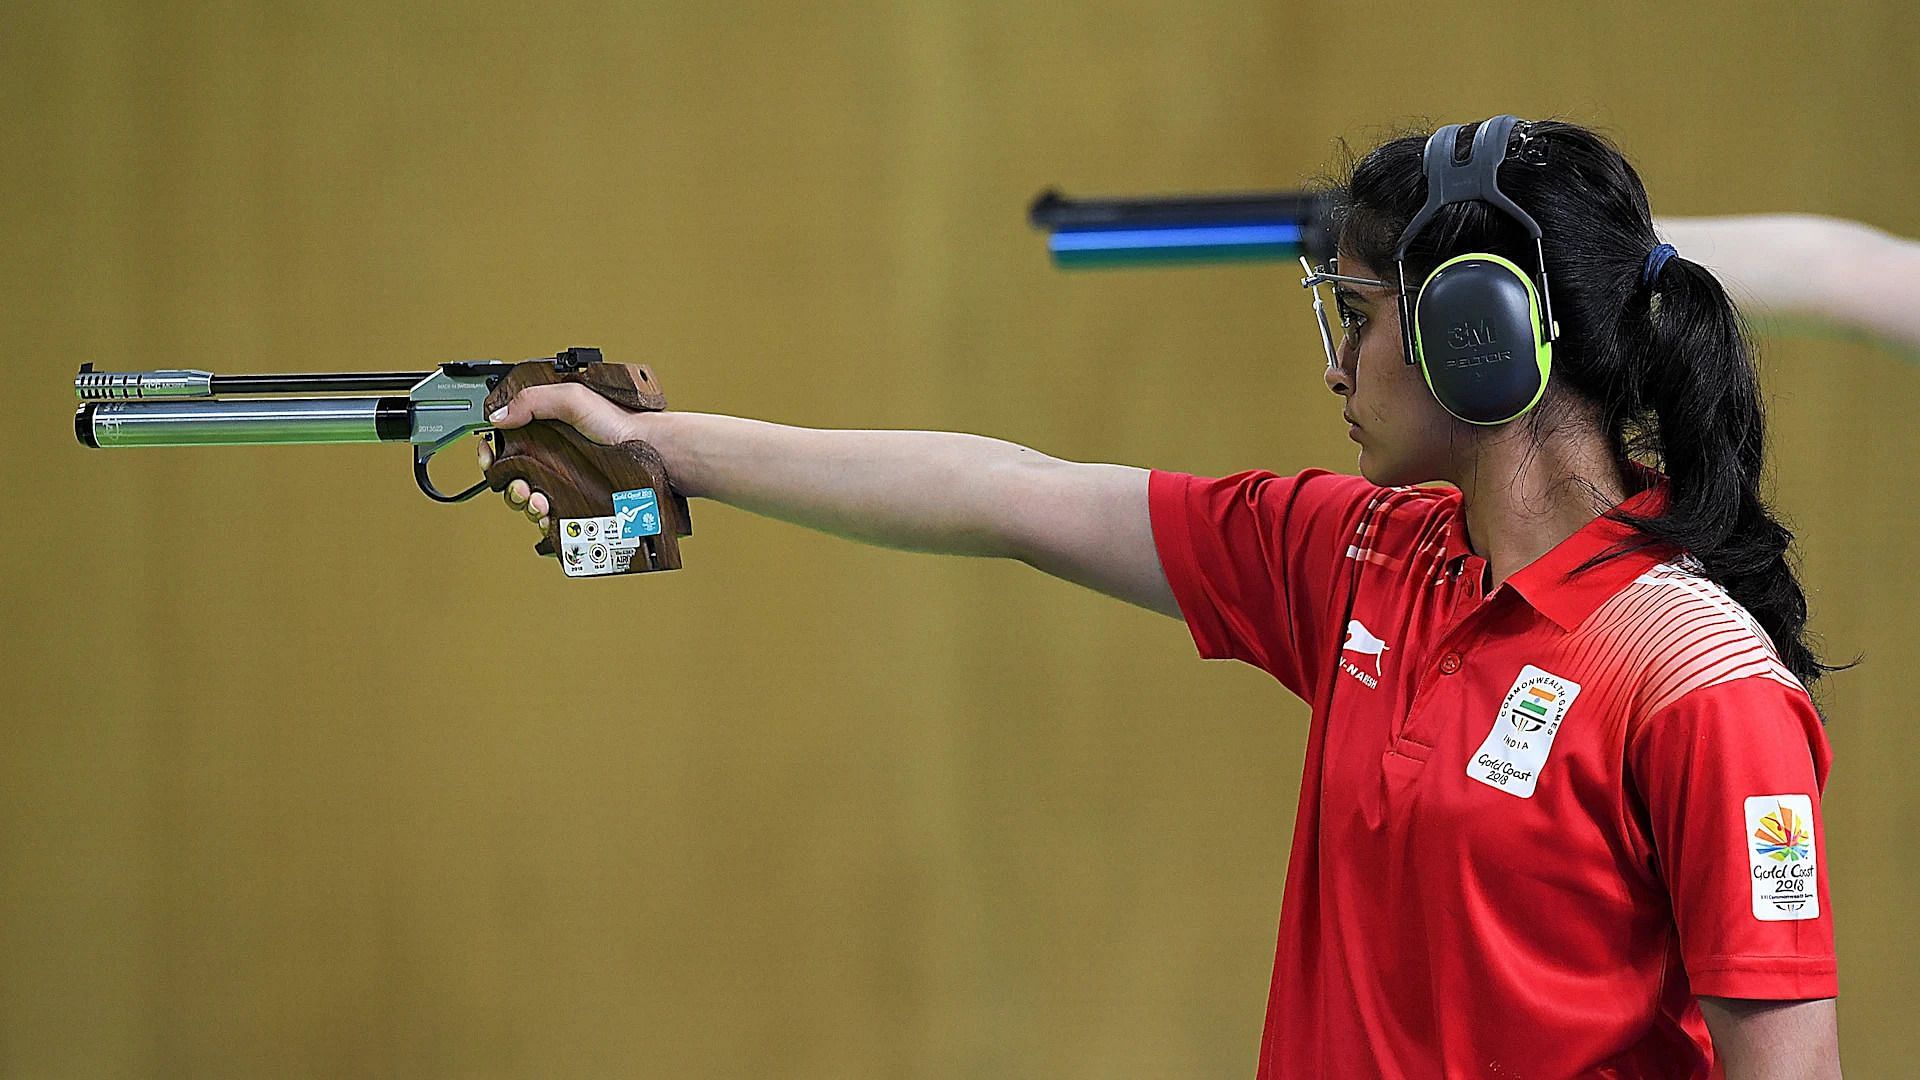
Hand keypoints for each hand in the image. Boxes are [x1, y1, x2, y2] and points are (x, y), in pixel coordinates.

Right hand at [475, 383, 651, 532]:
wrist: (650, 450)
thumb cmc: (619, 422)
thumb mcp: (573, 398)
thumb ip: (533, 401)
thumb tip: (499, 416)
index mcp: (545, 431)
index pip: (505, 444)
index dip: (492, 452)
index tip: (489, 457)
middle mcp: (552, 459)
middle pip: (512, 478)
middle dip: (509, 484)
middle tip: (520, 486)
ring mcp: (564, 483)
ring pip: (528, 501)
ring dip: (524, 503)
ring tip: (537, 500)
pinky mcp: (577, 504)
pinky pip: (551, 519)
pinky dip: (543, 520)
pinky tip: (549, 515)